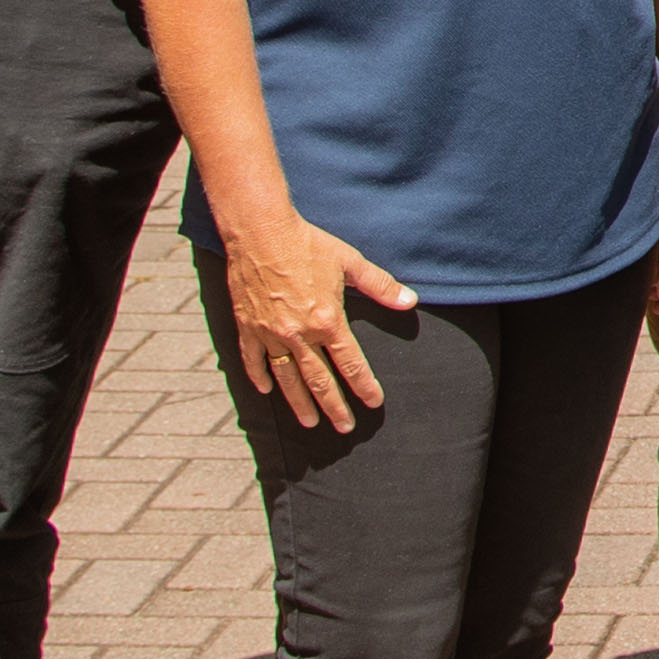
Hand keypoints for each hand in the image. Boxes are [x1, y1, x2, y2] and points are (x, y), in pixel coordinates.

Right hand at [226, 213, 406, 429]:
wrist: (260, 231)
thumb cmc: (307, 244)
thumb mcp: (349, 262)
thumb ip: (380, 286)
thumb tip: (410, 301)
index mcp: (328, 320)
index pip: (351, 363)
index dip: (364, 386)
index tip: (374, 402)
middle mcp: (299, 334)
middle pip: (319, 380)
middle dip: (334, 407)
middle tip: (344, 428)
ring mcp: (271, 333)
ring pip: (287, 378)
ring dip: (299, 403)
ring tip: (309, 422)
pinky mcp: (248, 326)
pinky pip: (253, 360)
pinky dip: (259, 376)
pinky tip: (266, 390)